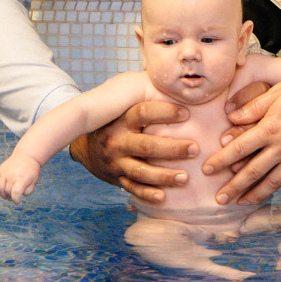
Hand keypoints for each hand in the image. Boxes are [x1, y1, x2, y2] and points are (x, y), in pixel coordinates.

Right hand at [0, 155, 41, 203]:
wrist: (26, 156)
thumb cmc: (31, 171)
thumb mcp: (34, 182)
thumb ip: (28, 191)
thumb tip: (18, 195)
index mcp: (22, 178)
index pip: (15, 192)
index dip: (15, 200)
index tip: (17, 202)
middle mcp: (12, 175)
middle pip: (7, 191)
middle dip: (10, 197)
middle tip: (14, 196)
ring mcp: (4, 172)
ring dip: (2, 195)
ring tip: (7, 195)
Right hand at [68, 99, 195, 202]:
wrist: (85, 147)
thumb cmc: (115, 123)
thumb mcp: (122, 108)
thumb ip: (144, 98)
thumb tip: (175, 83)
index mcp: (121, 119)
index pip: (142, 112)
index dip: (164, 112)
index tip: (187, 113)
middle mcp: (117, 140)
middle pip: (146, 145)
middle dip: (172, 148)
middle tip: (194, 148)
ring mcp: (116, 161)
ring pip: (141, 171)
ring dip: (164, 176)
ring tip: (186, 178)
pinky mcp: (116, 178)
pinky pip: (132, 188)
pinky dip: (147, 194)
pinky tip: (163, 197)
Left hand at [204, 76, 280, 205]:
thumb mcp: (276, 93)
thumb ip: (252, 107)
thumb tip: (230, 118)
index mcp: (270, 129)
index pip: (239, 148)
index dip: (221, 160)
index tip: (207, 170)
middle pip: (252, 172)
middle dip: (234, 187)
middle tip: (219, 199)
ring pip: (271, 182)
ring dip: (254, 195)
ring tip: (240, 203)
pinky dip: (275, 186)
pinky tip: (266, 191)